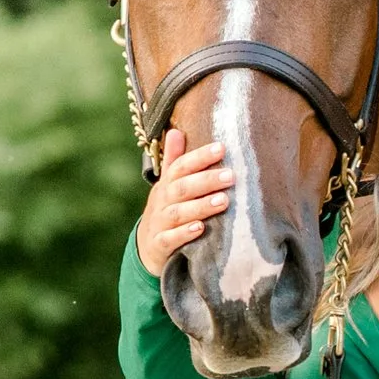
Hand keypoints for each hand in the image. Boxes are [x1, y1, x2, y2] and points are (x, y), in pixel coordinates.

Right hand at [138, 127, 231, 270]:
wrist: (148, 248)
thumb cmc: (167, 209)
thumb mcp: (168, 185)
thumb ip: (174, 160)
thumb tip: (176, 131)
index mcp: (167, 184)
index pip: (181, 166)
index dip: (200, 157)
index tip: (221, 148)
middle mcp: (162, 201)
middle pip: (182, 188)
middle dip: (206, 181)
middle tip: (231, 175)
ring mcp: (160, 223)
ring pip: (178, 213)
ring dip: (200, 206)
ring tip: (223, 201)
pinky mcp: (160, 244)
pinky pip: (170, 239)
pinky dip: (184, 234)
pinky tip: (200, 228)